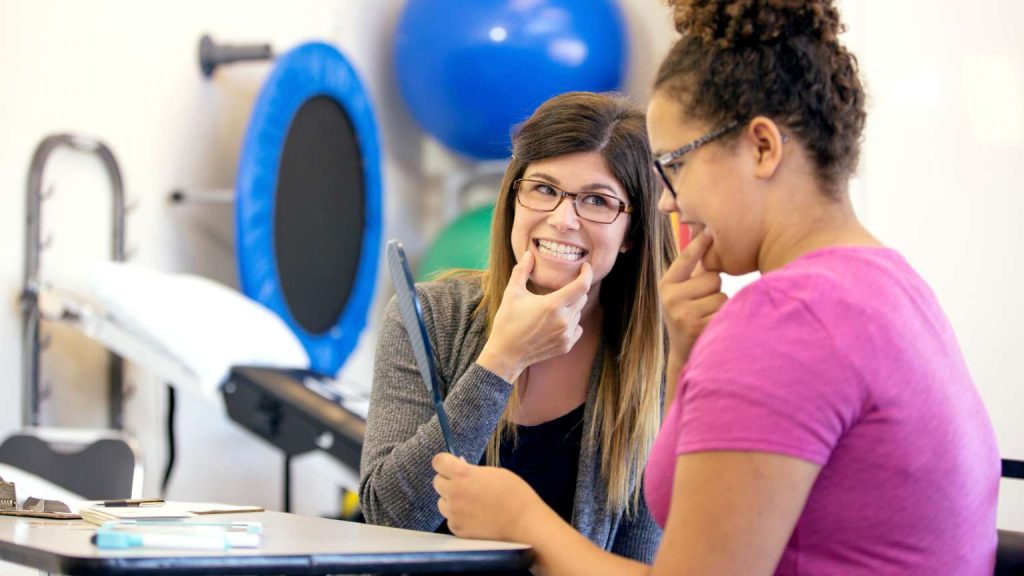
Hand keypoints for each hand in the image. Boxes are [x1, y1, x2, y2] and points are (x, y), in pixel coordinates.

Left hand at [432, 453, 543, 540]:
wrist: (523, 523)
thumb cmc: (514, 494)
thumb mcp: (494, 473)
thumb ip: (472, 472)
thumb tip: (461, 472)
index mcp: (463, 474)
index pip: (438, 462)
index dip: (444, 462)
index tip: (450, 464)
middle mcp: (454, 493)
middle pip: (437, 482)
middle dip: (448, 481)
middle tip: (465, 485)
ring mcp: (454, 513)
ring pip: (442, 502)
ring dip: (452, 500)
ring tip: (471, 503)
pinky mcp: (457, 529)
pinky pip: (451, 519)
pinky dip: (459, 517)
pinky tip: (475, 517)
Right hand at [477, 252, 592, 380]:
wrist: (506, 354)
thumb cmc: (508, 322)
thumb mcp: (512, 293)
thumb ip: (522, 271)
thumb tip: (529, 254)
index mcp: (552, 305)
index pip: (581, 286)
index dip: (586, 273)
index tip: (585, 267)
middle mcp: (563, 320)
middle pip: (581, 298)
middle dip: (575, 290)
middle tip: (562, 288)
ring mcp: (566, 335)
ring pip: (578, 313)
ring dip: (571, 307)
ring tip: (552, 309)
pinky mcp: (566, 346)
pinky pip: (577, 328)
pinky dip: (571, 323)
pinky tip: (555, 323)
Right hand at [659, 230, 727, 368]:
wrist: (684, 353)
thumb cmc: (687, 314)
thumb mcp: (680, 292)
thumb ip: (691, 271)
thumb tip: (705, 235)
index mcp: (666, 285)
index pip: (686, 259)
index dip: (699, 244)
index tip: (709, 230)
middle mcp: (671, 298)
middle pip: (712, 278)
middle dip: (714, 289)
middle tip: (703, 302)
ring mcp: (683, 314)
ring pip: (721, 295)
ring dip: (720, 305)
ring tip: (706, 315)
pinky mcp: (698, 327)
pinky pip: (725, 311)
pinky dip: (723, 317)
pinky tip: (711, 325)